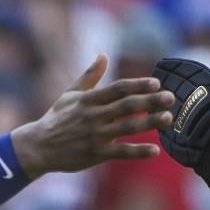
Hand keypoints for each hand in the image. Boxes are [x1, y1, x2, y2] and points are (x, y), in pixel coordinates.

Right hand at [10, 54, 173, 178]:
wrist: (38, 147)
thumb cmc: (56, 119)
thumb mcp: (70, 95)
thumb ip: (89, 76)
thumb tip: (104, 55)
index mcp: (88, 100)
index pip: (117, 89)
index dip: (137, 85)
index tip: (156, 82)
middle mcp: (93, 116)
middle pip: (126, 106)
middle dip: (150, 101)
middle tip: (170, 98)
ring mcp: (95, 135)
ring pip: (127, 127)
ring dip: (149, 122)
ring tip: (168, 118)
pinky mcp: (96, 154)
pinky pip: (121, 152)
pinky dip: (138, 151)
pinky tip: (155, 150)